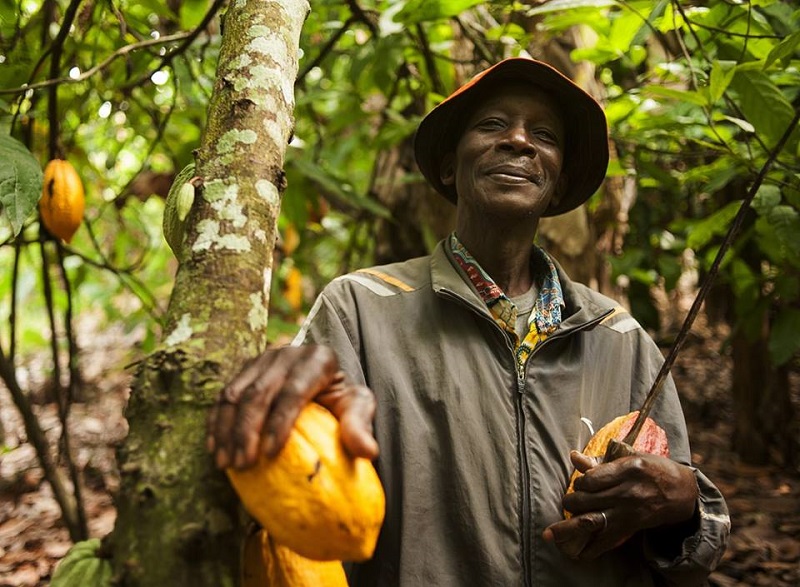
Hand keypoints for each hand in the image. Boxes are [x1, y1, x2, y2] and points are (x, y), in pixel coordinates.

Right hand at [206, 344, 378, 469]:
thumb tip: (368, 452)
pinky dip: (215, 423)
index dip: (279, 423)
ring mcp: (261, 359)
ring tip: (226, 463)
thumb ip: (360, 425)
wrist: (323, 380)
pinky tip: (213, 450)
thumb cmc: (340, 399)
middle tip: (243, 464)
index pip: (294, 391)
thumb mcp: (357, 406)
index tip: (270, 455)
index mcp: (318, 359)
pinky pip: (221, 396)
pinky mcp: (244, 370)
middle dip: (247, 430)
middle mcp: (286, 353)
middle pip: (259, 393)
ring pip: (234, 394)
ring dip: (226, 430)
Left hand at [542, 450, 697, 559]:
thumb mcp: (631, 457)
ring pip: (592, 520)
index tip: (579, 485)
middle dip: (571, 502)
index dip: (579, 482)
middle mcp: (627, 491)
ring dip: (568, 528)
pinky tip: (579, 553)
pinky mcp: (633, 526)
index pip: (591, 478)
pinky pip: (608, 539)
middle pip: (586, 500)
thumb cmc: (654, 469)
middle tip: (568, 503)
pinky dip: (593, 547)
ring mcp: (629, 511)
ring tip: (551, 534)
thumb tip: (573, 457)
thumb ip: (601, 462)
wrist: (684, 492)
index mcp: (627, 469)